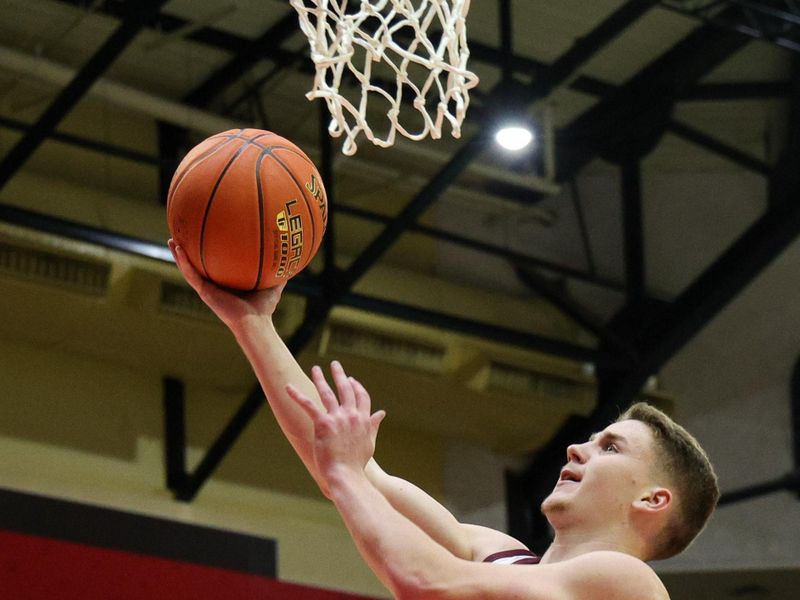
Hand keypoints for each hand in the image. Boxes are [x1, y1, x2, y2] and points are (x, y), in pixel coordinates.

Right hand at [168, 238, 284, 327]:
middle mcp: (215, 285)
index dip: (208, 254)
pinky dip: (183, 262)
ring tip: (172, 240)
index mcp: (226, 283)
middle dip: (190, 252)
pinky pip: (191, 274)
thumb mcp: (273, 284)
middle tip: (182, 236)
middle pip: (198, 265)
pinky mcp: (204, 292)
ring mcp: (207, 289)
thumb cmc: (264, 308)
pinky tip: (178, 248)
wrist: (254, 323)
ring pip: (189, 269)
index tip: (205, 238)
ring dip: (179, 255)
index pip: (215, 265)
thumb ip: (279, 271)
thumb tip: (293, 256)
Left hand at [286, 361, 385, 477]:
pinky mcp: (323, 424)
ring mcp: (337, 418)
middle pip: (345, 389)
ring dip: (320, 379)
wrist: (346, 474)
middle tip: (335, 364)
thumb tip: (382, 413)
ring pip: (327, 393)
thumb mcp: (369, 442)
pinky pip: (308, 405)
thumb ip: (373, 425)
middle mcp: (351, 415)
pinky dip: (297, 395)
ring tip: (315, 368)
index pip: (361, 396)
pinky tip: (288, 387)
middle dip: (340, 375)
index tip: (351, 379)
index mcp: (363, 419)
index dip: (356, 387)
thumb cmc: (357, 463)